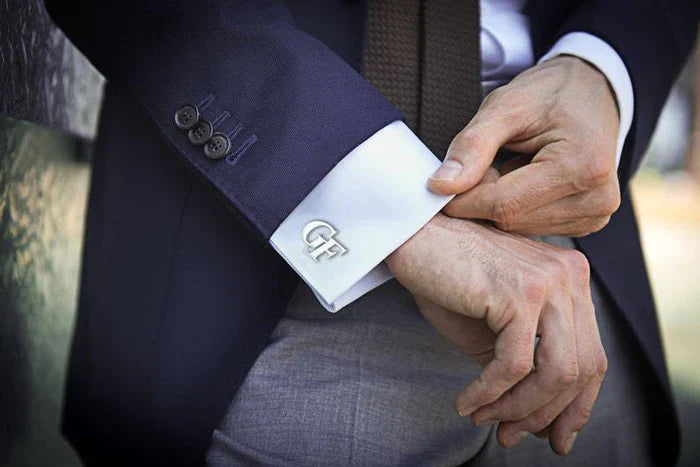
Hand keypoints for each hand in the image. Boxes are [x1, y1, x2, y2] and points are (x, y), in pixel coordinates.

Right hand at [385, 214, 607, 454]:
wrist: (411, 238)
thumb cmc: (447, 280)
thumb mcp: (495, 328)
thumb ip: (525, 365)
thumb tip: (541, 422)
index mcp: (572, 281)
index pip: (592, 357)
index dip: (575, 407)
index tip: (552, 437)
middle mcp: (570, 277)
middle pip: (583, 369)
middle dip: (546, 415)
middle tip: (509, 436)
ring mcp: (548, 282)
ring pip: (555, 373)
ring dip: (517, 408)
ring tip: (485, 419)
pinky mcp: (518, 292)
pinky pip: (514, 364)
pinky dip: (490, 393)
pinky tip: (467, 402)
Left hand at [428, 56, 620, 236]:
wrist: (589, 90)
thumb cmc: (549, 94)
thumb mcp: (504, 107)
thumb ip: (471, 147)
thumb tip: (440, 186)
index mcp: (582, 165)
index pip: (504, 205)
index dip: (463, 200)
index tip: (438, 186)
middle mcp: (597, 197)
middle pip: (510, 219)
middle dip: (483, 197)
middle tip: (483, 164)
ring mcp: (596, 214)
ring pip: (517, 228)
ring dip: (499, 203)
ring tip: (510, 166)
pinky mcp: (589, 222)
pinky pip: (531, 227)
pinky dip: (515, 208)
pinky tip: (523, 181)